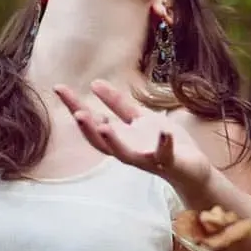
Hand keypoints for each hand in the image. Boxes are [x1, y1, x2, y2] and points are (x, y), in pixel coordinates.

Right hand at [54, 80, 211, 189]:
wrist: (191, 167)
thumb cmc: (162, 142)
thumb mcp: (139, 118)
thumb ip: (118, 105)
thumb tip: (94, 83)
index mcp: (120, 137)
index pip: (92, 122)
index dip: (75, 106)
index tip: (59, 88)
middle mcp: (128, 150)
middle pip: (101, 142)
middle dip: (88, 129)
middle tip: (76, 113)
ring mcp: (147, 158)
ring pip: (125, 154)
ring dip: (114, 141)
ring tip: (104, 126)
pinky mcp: (169, 163)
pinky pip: (165, 154)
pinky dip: (164, 144)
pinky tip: (164, 132)